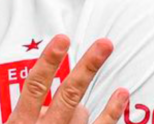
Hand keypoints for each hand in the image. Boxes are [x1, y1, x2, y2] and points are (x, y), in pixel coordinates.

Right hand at [7, 35, 128, 123]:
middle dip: (88, 67)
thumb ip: (31, 114)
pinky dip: (112, 111)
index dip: (49, 62)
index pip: (34, 87)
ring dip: (86, 97)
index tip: (62, 39)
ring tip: (91, 76)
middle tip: (105, 44)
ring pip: (83, 112)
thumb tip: (48, 99)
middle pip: (69, 94)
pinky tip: (122, 94)